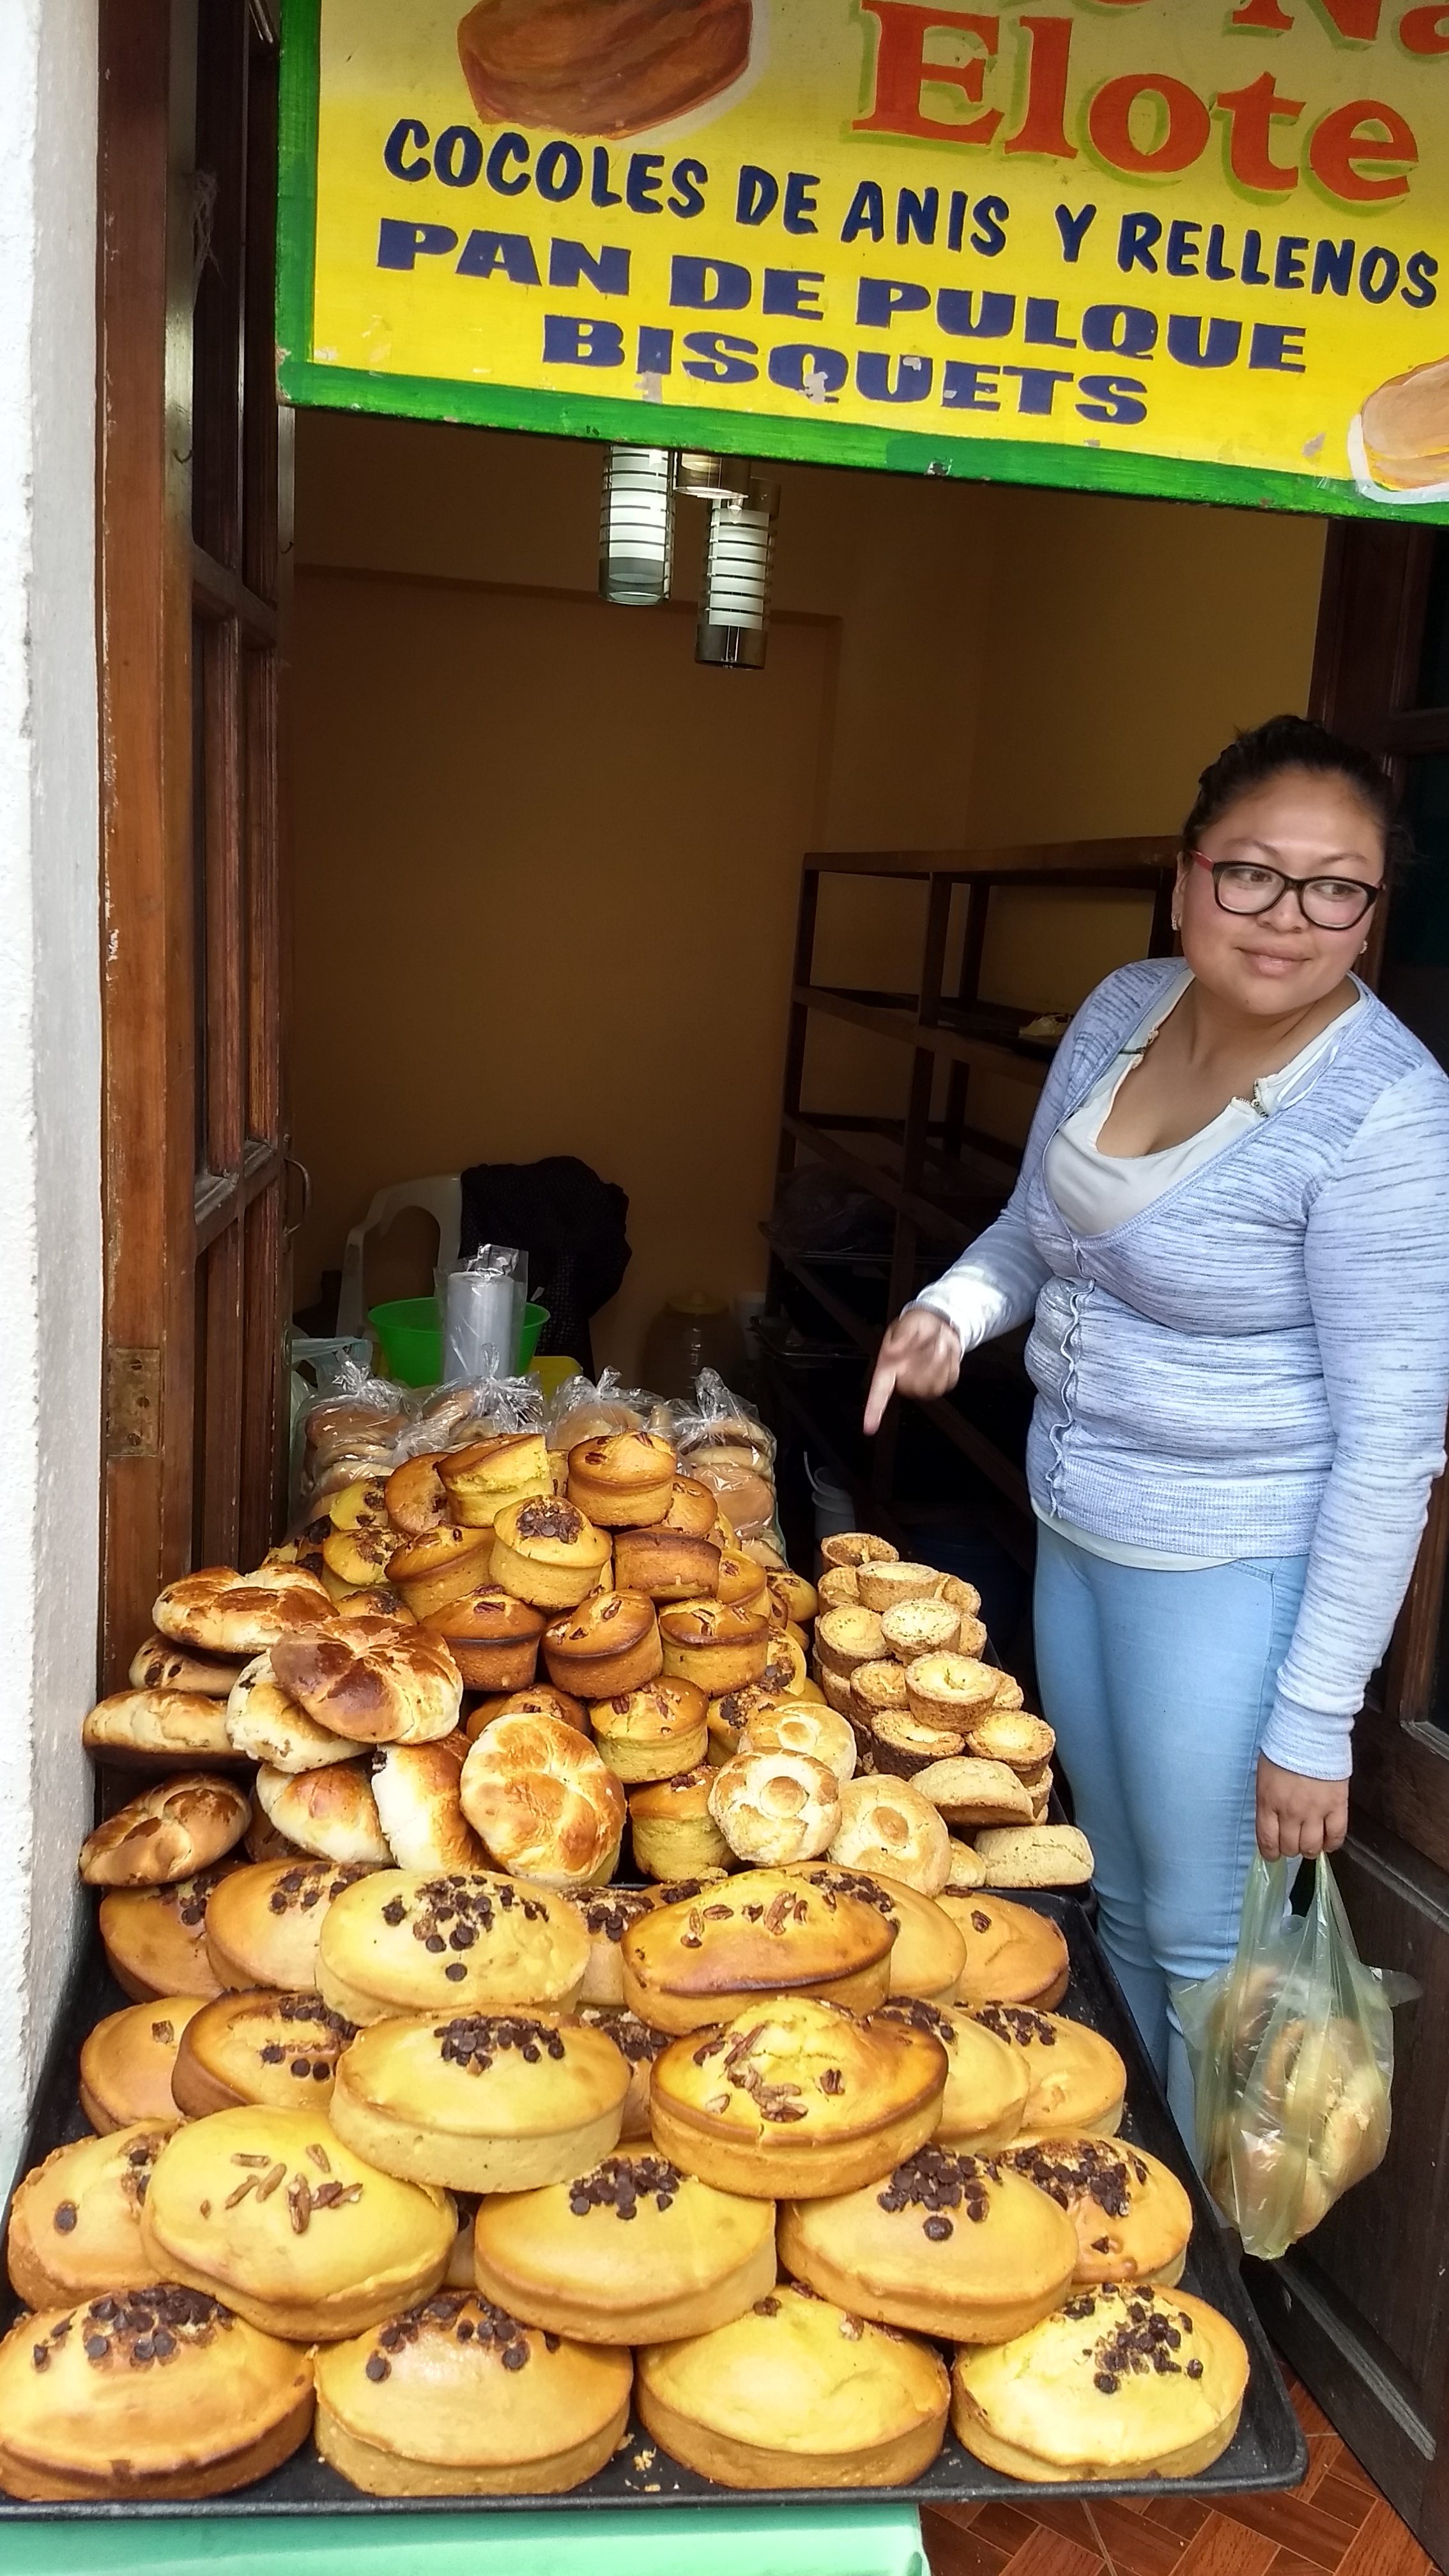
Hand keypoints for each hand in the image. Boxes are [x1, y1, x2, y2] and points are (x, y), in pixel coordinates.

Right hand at [864, 1309, 961, 1434]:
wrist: (939, 1325)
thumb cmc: (918, 1326)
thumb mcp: (908, 1323)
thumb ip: (901, 1336)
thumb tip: (892, 1349)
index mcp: (889, 1366)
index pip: (879, 1392)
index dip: (873, 1410)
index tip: (869, 1426)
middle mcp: (904, 1378)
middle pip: (912, 1386)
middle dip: (926, 1362)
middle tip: (931, 1342)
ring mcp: (923, 1383)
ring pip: (932, 1385)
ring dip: (940, 1361)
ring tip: (938, 1344)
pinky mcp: (941, 1383)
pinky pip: (948, 1381)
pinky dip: (951, 1363)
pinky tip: (945, 1353)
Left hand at [1255, 1755, 1348, 1861]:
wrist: (1309, 1731)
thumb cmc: (1283, 1748)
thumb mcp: (1264, 1776)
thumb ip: (1268, 1800)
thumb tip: (1272, 1820)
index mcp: (1268, 1803)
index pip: (1267, 1840)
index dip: (1270, 1853)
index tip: (1273, 1854)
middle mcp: (1290, 1812)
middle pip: (1290, 1846)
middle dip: (1289, 1849)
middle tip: (1293, 1843)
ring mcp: (1315, 1811)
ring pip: (1311, 1846)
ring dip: (1309, 1849)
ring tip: (1310, 1844)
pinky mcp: (1337, 1806)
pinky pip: (1336, 1835)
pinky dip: (1332, 1844)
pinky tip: (1328, 1843)